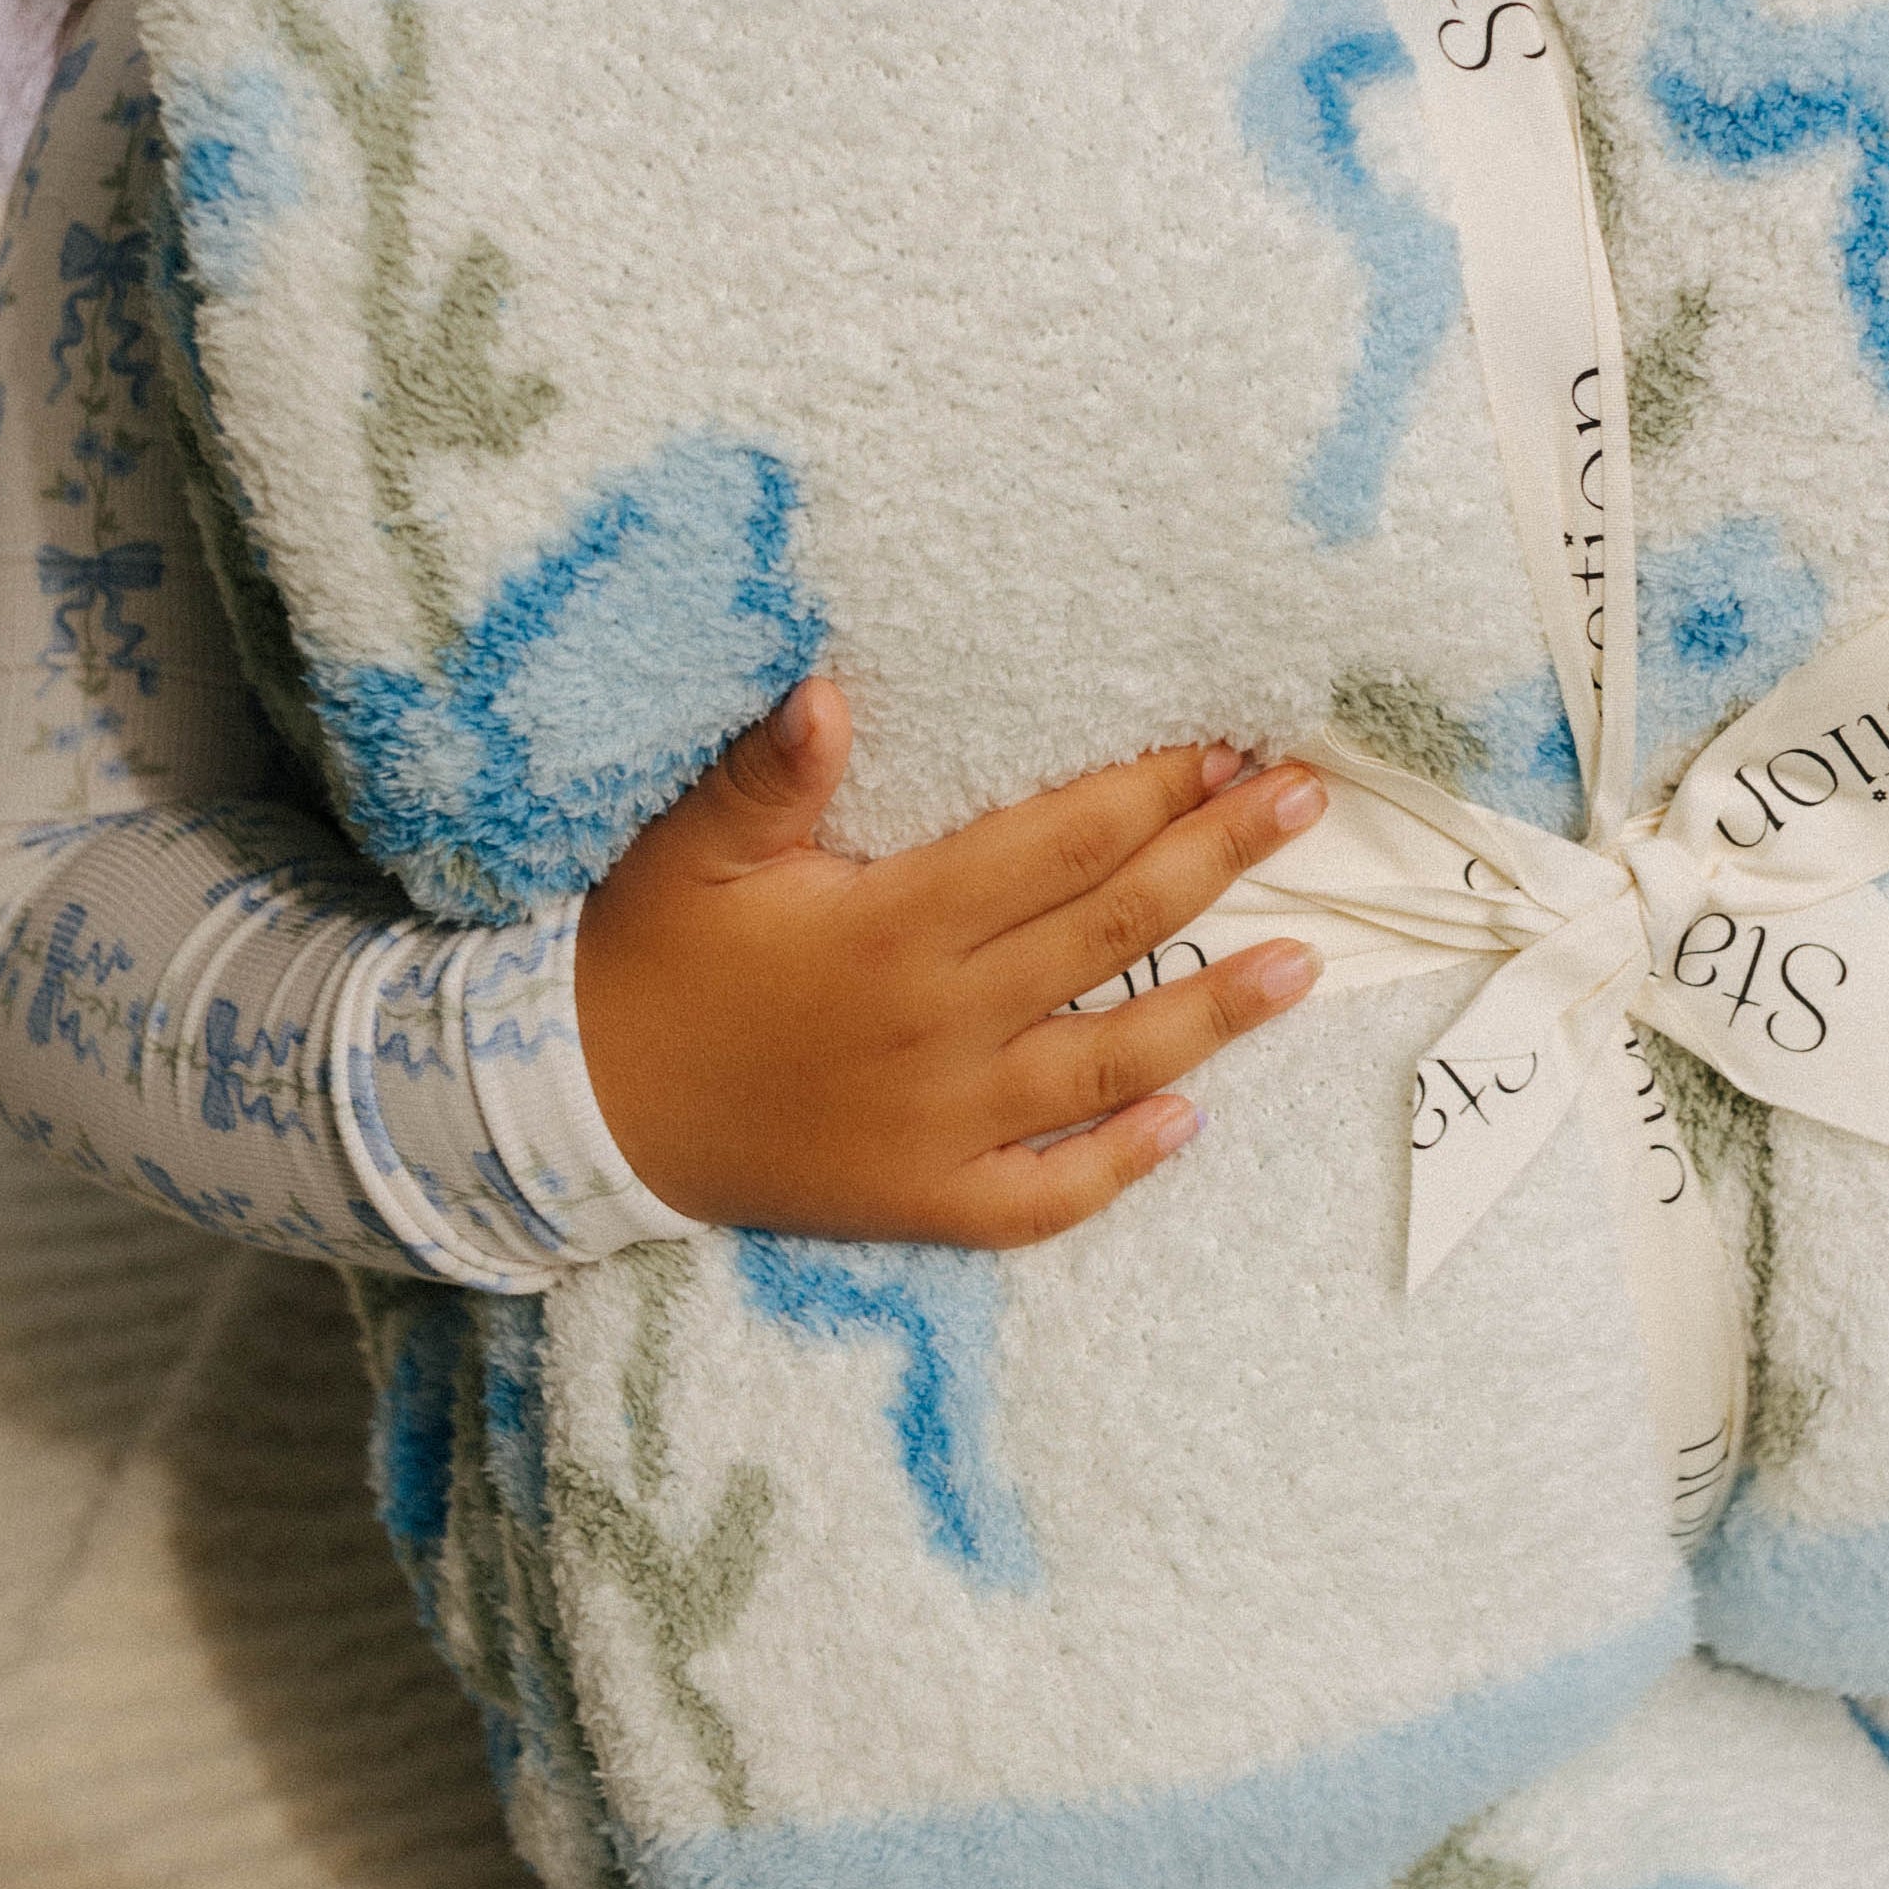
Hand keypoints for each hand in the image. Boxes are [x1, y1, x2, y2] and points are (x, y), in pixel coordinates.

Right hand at [571, 683, 1329, 1244]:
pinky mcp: (924, 1200)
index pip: (1058, 845)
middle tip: (1306, 804)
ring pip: (1110, 1062)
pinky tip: (1188, 1124)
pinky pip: (1046, 1197)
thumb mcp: (691, 851)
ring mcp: (941, 1123)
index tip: (1229, 748)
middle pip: (1111, 930)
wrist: (583, 1112)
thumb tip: (831, 689)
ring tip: (1304, 964)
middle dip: (1218, 859)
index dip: (1152, 791)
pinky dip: (1121, 1165)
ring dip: (1215, 1011)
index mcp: (891, 925)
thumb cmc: (645, 959)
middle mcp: (937, 1024)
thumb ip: (769, 773)